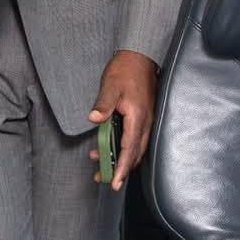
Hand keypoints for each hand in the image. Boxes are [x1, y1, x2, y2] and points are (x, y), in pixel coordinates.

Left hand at [86, 50, 157, 190]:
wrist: (140, 56)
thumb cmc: (125, 69)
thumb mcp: (111, 85)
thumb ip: (103, 104)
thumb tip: (94, 119)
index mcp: (137, 118)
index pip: (129, 149)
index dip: (122, 168)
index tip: (115, 183)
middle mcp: (144, 123)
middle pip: (134, 154)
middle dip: (120, 169)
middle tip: (104, 178)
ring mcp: (145, 120)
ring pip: (136, 148)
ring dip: (122, 159)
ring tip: (103, 164)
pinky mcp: (143, 116)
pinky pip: (135, 139)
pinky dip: (125, 148)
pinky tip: (112, 146)